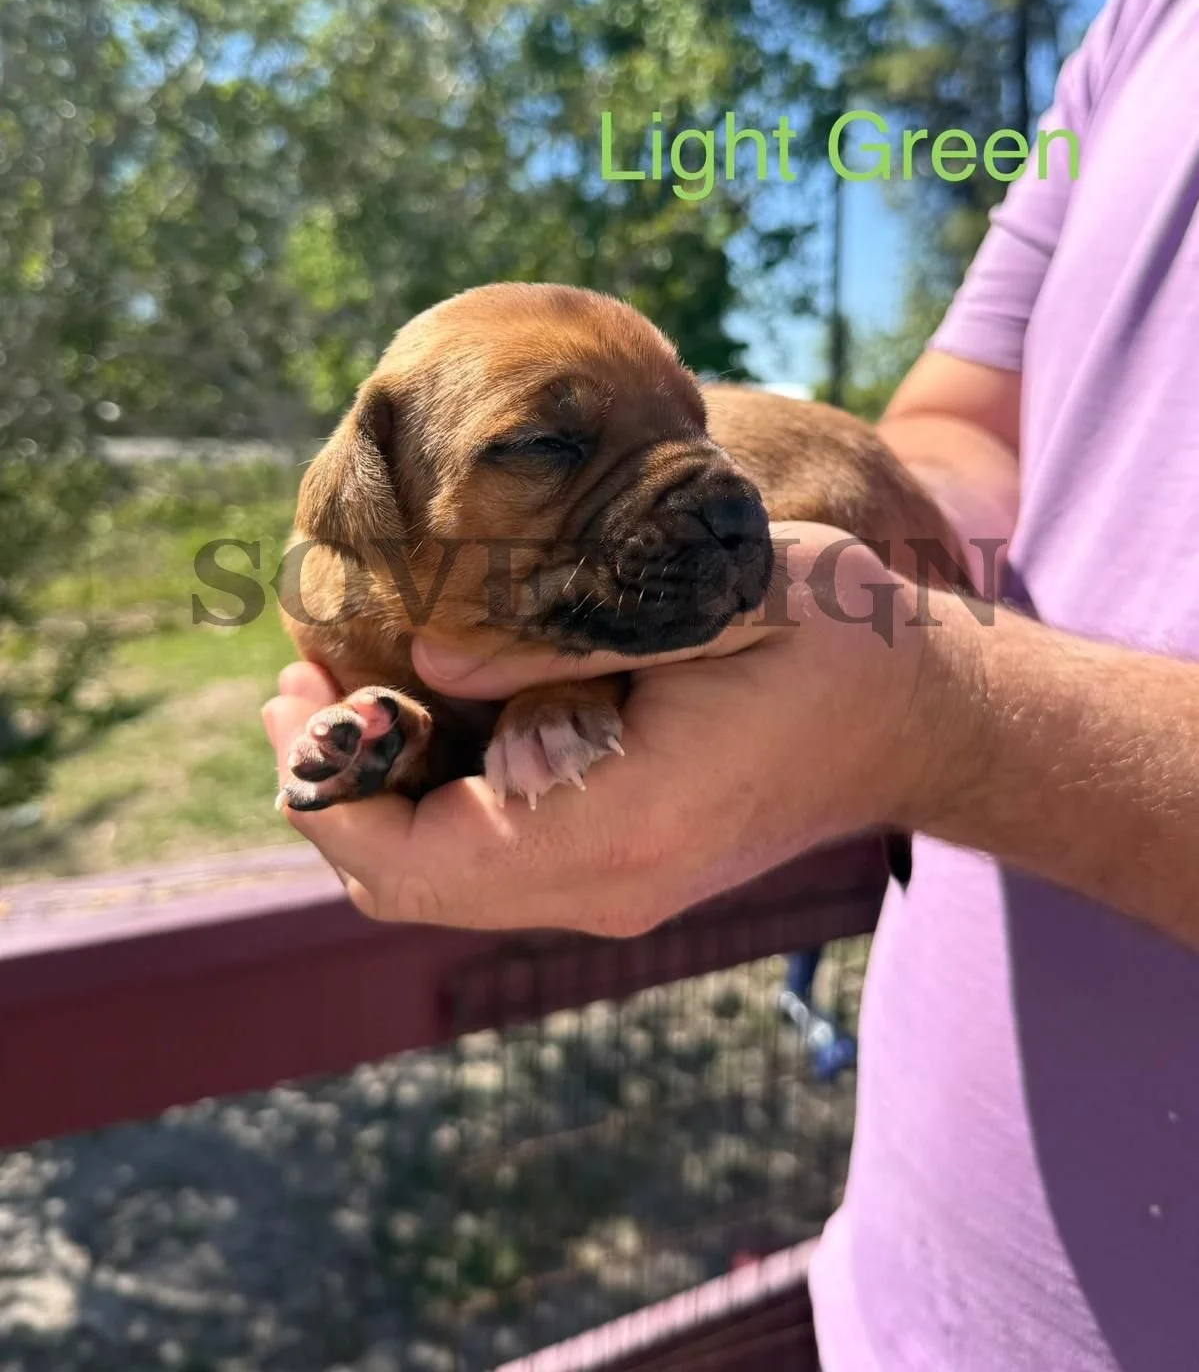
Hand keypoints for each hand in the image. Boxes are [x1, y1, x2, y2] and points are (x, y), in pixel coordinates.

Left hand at [262, 523, 964, 933]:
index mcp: (624, 825)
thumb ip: (568, 630)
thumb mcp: (710, 597)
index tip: (300, 686)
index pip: (415, 862)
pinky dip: (432, 792)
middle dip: (335, 787)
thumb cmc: (832, 638)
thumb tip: (426, 657)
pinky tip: (428, 703)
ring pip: (441, 877)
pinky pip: (488, 856)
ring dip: (380, 788)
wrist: (918, 717)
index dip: (329, 785)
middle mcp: (609, 885)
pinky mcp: (621, 864)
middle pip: (409, 883)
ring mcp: (615, 887)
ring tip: (347, 679)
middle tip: (303, 676)